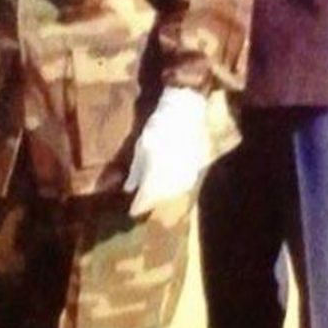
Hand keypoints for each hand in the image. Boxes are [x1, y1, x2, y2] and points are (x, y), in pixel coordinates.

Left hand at [125, 88, 211, 217]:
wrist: (186, 116)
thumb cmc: (158, 130)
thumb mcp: (140, 149)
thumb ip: (135, 172)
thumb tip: (128, 189)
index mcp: (155, 179)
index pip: (145, 202)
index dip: (137, 208)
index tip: (132, 210)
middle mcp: (172, 185)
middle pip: (161, 207)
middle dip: (151, 209)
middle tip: (143, 207)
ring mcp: (188, 182)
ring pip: (175, 202)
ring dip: (165, 204)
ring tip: (157, 200)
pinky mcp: (199, 176)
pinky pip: (186, 193)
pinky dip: (177, 195)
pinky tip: (170, 191)